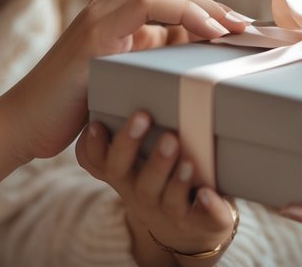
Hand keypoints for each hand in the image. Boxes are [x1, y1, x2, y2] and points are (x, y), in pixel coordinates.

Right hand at [0, 0, 246, 163]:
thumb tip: (195, 55)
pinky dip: (179, 14)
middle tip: (243, 24)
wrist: (23, 127)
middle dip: (207, 0)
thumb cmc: (73, 110)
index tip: (236, 27)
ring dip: (198, 3)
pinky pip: (143, 7)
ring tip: (230, 27)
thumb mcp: (121, 81)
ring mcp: (95, 19)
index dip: (203, 4)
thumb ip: (149, 62)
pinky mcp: (92, 37)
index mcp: (111, 18)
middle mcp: (103, 10)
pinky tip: (204, 34)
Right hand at [76, 111, 237, 265]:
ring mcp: (167, 209)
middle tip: (143, 116)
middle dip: (129, 144)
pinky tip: (208, 193)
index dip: (93, 145)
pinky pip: (202, 216)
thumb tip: (141, 72)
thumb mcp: (143, 159)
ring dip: (170, 173)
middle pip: (124, 172)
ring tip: (183, 156)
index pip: (97, 161)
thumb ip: (139, 128)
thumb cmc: (163, 178)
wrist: (186, 230)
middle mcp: (140, 192)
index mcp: (125, 174)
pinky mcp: (198, 220)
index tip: (96, 124)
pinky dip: (207, 206)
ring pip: (164, 195)